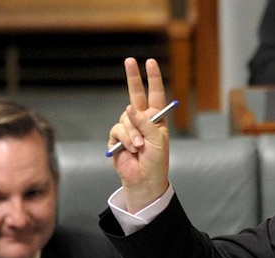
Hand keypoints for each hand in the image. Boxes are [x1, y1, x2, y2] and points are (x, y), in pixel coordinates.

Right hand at [108, 57, 171, 212]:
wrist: (145, 179)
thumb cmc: (156, 161)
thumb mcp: (157, 140)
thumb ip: (146, 123)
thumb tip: (130, 108)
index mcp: (156, 119)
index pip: (155, 94)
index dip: (153, 78)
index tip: (150, 62)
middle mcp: (141, 120)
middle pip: (136, 94)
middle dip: (133, 77)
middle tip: (130, 60)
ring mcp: (128, 127)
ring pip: (126, 118)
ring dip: (133, 133)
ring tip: (140, 147)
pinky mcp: (116, 138)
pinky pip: (118, 130)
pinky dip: (125, 139)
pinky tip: (131, 149)